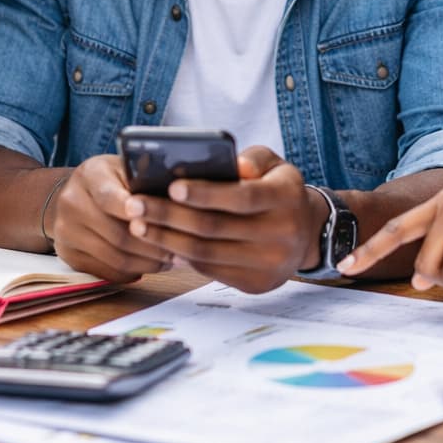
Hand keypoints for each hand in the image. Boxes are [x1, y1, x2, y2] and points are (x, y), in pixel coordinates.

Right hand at [50, 154, 172, 282]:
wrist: (73, 195)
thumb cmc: (112, 179)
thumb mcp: (125, 167)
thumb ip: (145, 179)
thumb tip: (181, 197)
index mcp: (89, 175)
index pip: (110, 197)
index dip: (137, 211)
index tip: (164, 219)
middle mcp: (71, 203)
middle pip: (117, 234)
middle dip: (154, 244)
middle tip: (181, 247)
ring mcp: (66, 232)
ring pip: (115, 257)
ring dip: (148, 263)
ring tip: (172, 260)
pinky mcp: (69, 256)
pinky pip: (108, 272)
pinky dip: (134, 272)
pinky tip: (151, 265)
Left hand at [124, 146, 322, 293]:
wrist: (308, 234)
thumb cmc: (279, 190)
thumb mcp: (276, 165)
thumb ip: (254, 158)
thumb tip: (234, 164)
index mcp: (285, 199)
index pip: (240, 197)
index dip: (205, 193)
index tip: (171, 186)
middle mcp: (281, 235)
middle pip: (214, 228)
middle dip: (170, 216)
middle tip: (135, 204)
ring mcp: (268, 264)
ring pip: (206, 253)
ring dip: (167, 239)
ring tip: (139, 225)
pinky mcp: (255, 284)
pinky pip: (210, 271)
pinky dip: (182, 257)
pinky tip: (161, 243)